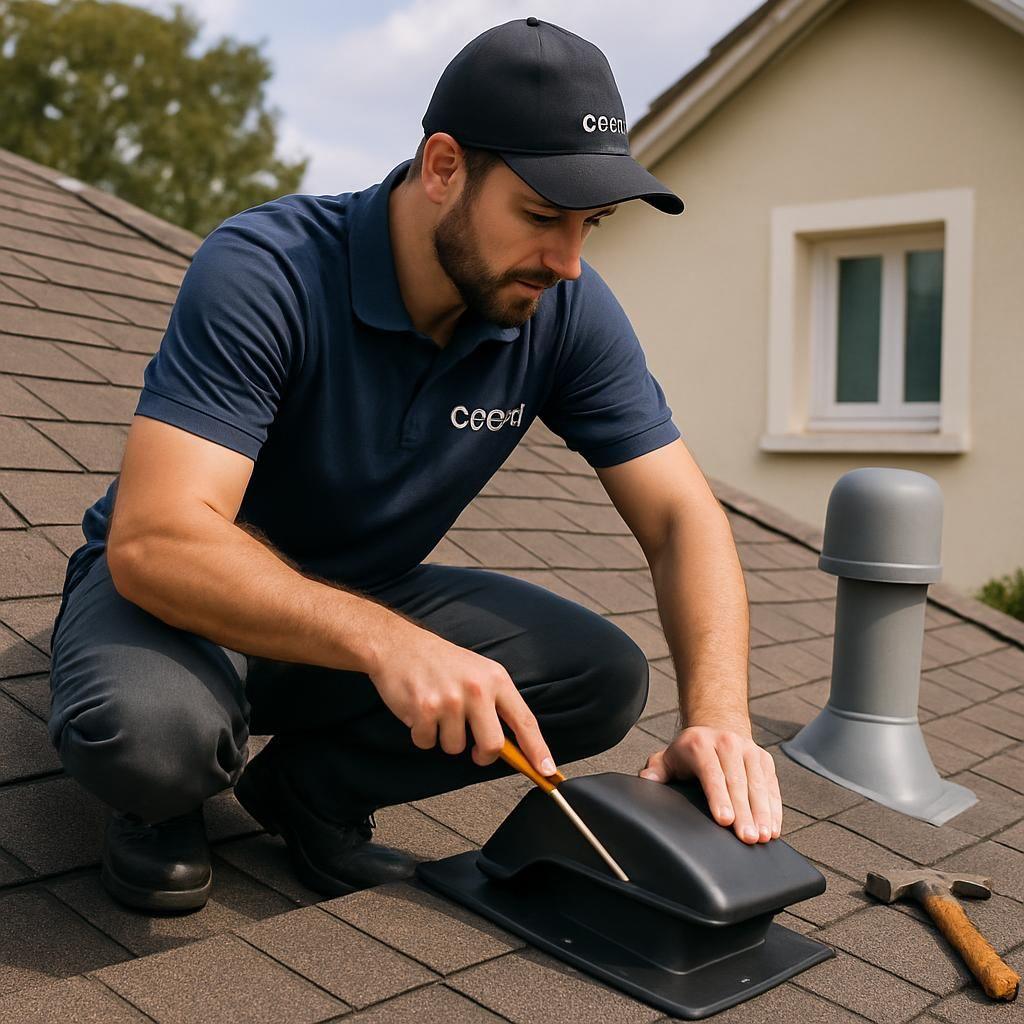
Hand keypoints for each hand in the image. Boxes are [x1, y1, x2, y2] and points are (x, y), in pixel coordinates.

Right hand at [367, 619, 556, 777]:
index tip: (547, 771)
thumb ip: (496, 704)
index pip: (524, 720)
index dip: (537, 749)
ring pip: (455, 748)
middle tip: (475, 750)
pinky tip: (420, 712)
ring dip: (445, 738)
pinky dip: (422, 735)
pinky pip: (427, 743)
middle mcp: (476, 689)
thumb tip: (513, 744)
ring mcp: (450, 700)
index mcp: (496, 678)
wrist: (398, 645)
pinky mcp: (424, 710)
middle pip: (492, 745)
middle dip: (483, 755)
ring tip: (438, 712)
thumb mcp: (479, 672)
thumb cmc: (441, 661)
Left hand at [639, 724, 781, 843]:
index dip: (719, 797)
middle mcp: (728, 744)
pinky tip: (773, 827)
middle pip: (738, 782)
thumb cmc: (690, 750)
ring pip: (758, 785)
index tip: (724, 820)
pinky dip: (774, 808)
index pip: (712, 774)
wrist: (718, 725)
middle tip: (748, 837)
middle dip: (744, 812)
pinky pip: (772, 786)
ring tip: (763, 836)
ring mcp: (749, 751)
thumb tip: (648, 780)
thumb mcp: (670, 756)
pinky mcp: (765, 760)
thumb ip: (657, 769)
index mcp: (701, 744)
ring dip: (763, 812)